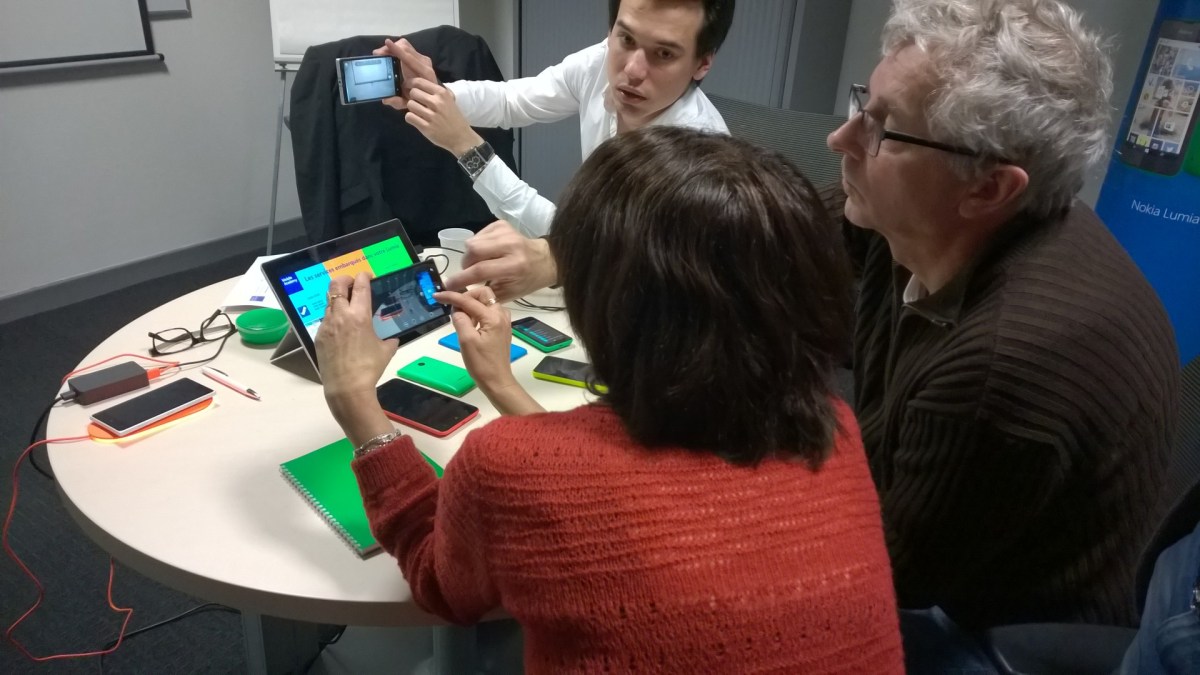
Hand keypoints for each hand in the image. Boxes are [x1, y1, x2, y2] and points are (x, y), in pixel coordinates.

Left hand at [315, 273, 397, 443]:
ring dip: (338, 298)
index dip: (363, 277)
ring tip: (346, 304)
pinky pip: (326, 319)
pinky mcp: (319, 336)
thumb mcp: (386, 350)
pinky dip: (333, 317)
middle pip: (337, 285)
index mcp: (360, 316)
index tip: (366, 275)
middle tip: (352, 283)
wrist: (347, 387)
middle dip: (345, 279)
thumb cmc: (369, 368)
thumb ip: (389, 339)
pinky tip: (340, 327)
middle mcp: (341, 316)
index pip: (360, 286)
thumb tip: (392, 338)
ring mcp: (327, 325)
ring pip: (330, 302)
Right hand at [373, 38, 437, 109]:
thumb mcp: (408, 103)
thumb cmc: (420, 99)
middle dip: (390, 48)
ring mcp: (423, 59)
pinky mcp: (420, 58)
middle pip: (406, 47)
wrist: (432, 96)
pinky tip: (388, 55)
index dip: (397, 50)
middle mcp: (425, 63)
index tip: (387, 43)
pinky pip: (407, 48)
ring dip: (392, 47)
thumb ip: (398, 102)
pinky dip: (396, 49)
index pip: (408, 57)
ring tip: (382, 54)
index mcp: (424, 73)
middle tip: (377, 54)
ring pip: (406, 45)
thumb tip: (385, 99)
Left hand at [404, 78, 483, 155]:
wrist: (461, 137)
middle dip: (413, 98)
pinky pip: (409, 117)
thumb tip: (417, 84)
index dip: (411, 84)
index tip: (409, 88)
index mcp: (442, 93)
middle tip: (418, 104)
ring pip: (410, 105)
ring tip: (419, 113)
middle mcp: (437, 103)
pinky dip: (411, 118)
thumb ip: (435, 92)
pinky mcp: (426, 127)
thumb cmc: (454, 118)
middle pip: (413, 93)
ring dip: (412, 109)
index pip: (419, 82)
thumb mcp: (448, 100)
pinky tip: (418, 121)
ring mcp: (431, 116)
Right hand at [434, 287, 545, 416]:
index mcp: (493, 317)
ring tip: (462, 320)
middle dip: (466, 296)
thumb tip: (456, 310)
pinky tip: (470, 324)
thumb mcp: (466, 341)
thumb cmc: (481, 363)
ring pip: (486, 302)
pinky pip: (488, 312)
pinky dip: (478, 313)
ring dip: (472, 305)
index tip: (437, 295)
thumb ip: (460, 320)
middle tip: (454, 309)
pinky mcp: (501, 328)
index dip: (451, 297)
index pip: (469, 300)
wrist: (497, 380)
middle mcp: (501, 315)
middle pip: (483, 293)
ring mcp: (503, 321)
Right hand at [443, 221, 558, 301]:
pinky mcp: (501, 224)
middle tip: (469, 273)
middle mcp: (511, 245)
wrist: (544, 259)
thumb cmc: (526, 280)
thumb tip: (460, 293)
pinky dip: (477, 246)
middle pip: (474, 249)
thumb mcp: (509, 293)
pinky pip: (478, 235)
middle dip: (465, 264)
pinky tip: (487, 253)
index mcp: (514, 265)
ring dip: (471, 255)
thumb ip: (484, 293)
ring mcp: (506, 231)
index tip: (448, 285)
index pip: (481, 270)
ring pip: (473, 241)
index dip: (461, 278)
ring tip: (480, 263)